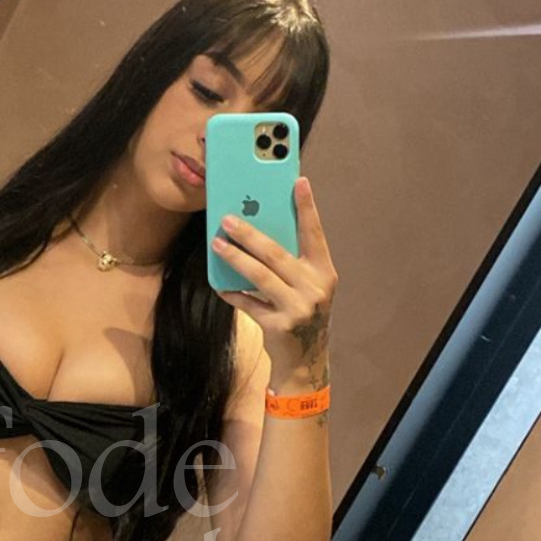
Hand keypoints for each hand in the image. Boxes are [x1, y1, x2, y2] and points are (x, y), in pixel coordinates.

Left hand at [211, 175, 337, 381]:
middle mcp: (315, 288)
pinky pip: (248, 304)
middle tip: (227, 219)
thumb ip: (292, 261)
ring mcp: (298, 308)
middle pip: (277, 254)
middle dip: (250, 233)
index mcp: (324, 272)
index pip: (314, 233)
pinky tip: (220, 284)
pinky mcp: (278, 326)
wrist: (304, 359)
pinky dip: (232, 293)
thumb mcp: (307, 285)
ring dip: (235, 258)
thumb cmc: (301, 312)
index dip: (307, 207)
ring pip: (259, 276)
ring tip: (217, 244)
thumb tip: (259, 227)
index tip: (298, 181)